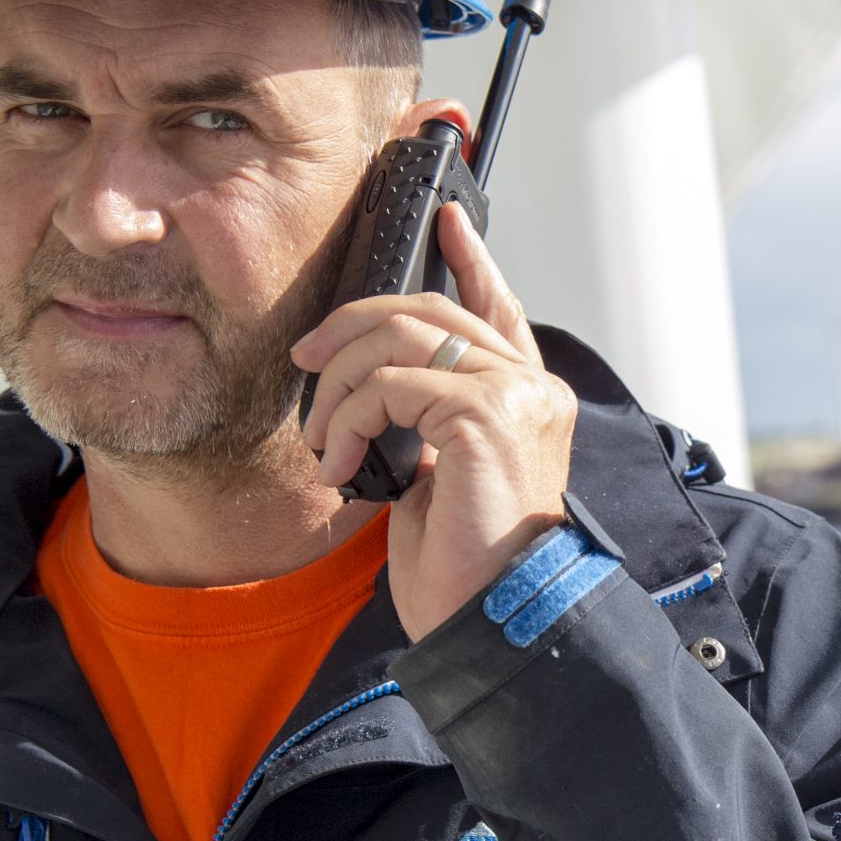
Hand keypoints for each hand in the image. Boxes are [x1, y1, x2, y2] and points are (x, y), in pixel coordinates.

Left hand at [292, 198, 577, 641]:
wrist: (491, 620)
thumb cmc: (466, 567)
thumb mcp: (437, 478)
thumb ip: (427, 421)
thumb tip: (373, 385)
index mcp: (528, 402)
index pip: (499, 309)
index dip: (471, 259)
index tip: (445, 219)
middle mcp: (534, 389)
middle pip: (431, 311)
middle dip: (353, 326)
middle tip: (306, 362)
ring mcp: (516, 397)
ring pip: (402, 336)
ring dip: (339, 384)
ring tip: (323, 440)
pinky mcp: (486, 414)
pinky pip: (390, 384)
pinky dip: (348, 419)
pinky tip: (341, 464)